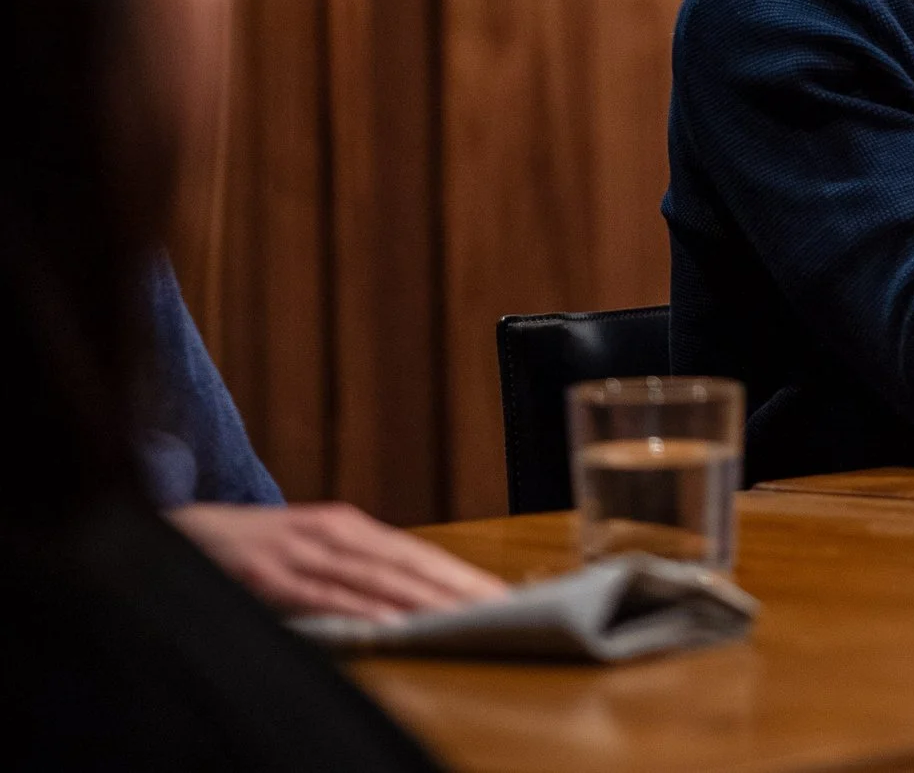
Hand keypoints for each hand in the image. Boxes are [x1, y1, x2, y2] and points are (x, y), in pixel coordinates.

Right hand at [169, 502, 509, 621]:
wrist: (175, 531)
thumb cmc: (252, 548)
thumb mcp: (308, 551)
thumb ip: (350, 569)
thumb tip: (402, 598)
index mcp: (346, 527)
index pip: (417, 552)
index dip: (459, 574)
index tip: (501, 595)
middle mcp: (331, 532)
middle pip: (407, 563)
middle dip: (456, 587)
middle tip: (500, 607)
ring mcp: (299, 551)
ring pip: (374, 578)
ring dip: (422, 599)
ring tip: (463, 617)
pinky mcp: (266, 573)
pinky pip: (322, 595)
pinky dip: (359, 609)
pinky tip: (391, 624)